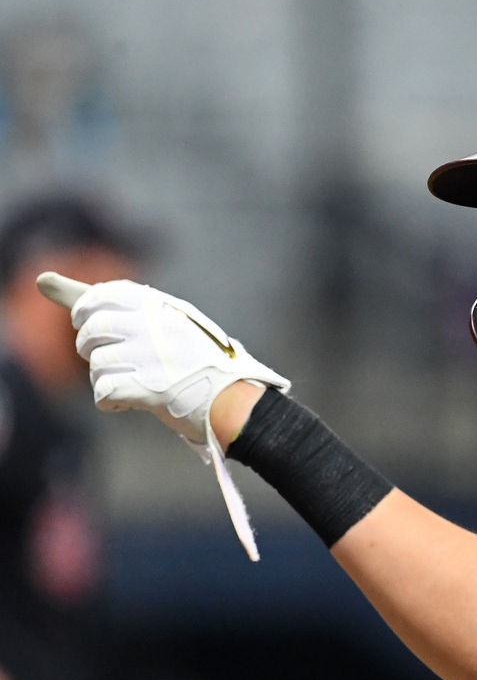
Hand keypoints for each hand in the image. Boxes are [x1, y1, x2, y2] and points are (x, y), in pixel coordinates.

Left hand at [36, 271, 289, 443]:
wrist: (233, 399)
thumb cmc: (197, 361)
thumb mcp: (163, 321)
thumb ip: (102, 302)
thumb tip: (38, 278)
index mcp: (160, 305)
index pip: (102, 295)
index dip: (90, 314)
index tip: (96, 325)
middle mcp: (154, 323)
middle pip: (90, 330)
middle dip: (95, 350)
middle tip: (122, 362)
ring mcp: (151, 353)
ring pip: (95, 364)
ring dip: (108, 379)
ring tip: (137, 384)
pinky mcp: (149, 385)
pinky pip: (103, 391)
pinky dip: (112, 401)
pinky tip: (133, 401)